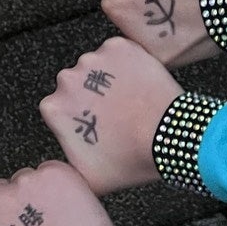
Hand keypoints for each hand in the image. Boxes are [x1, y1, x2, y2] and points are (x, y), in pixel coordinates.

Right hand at [0, 161, 137, 225]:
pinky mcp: (53, 173)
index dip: (1, 216)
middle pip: (3, 189)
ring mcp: (26, 182)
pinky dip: (60, 184)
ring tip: (57, 219)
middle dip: (18, 202)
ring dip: (39, 193)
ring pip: (28, 179)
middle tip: (40, 224)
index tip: (16, 225)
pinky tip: (68, 208)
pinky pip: (52, 171)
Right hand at [38, 36, 180, 193]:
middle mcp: (68, 77)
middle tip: (115, 115)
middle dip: (90, 96)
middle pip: (75, 84)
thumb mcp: (89, 179)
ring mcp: (94, 58)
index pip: (59, 108)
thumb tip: (59, 169)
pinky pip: (117, 52)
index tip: (95, 126)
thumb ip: (65, 169)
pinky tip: (138, 83)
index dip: (78, 118)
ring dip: (108, 78)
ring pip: (96, 66)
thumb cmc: (132, 158)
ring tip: (130, 99)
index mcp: (54, 107)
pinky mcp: (119, 46)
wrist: (172, 137)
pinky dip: (126, 63)